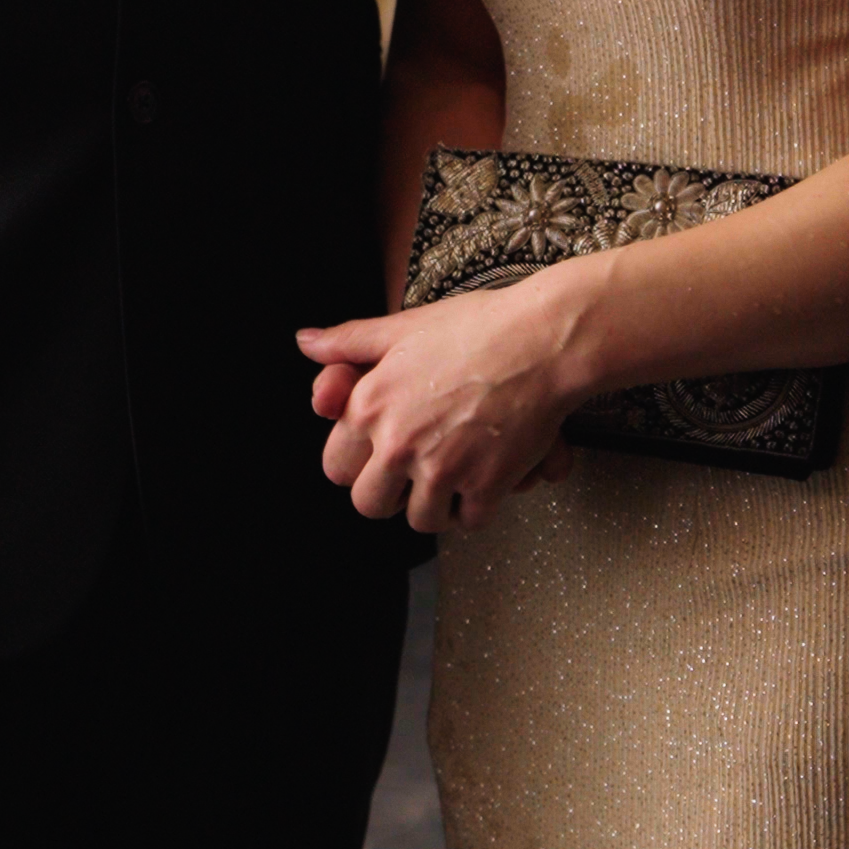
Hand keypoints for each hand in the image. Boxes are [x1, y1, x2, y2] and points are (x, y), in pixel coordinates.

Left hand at [297, 284, 577, 531]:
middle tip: (413, 475)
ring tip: (452, 477)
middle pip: (370, 505)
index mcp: (370, 407)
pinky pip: (469, 521)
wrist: (543, 340)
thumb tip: (305, 342)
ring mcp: (441, 469)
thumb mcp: (404, 326)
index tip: (379, 457)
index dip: (359, 463)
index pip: (337, 468)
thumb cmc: (479, 327)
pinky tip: (485, 477)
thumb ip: (349, 341)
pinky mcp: (485, 486)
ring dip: (436, 505)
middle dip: (390, 495)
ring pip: (421, 520)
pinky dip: (479, 506)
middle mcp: (398, 443)